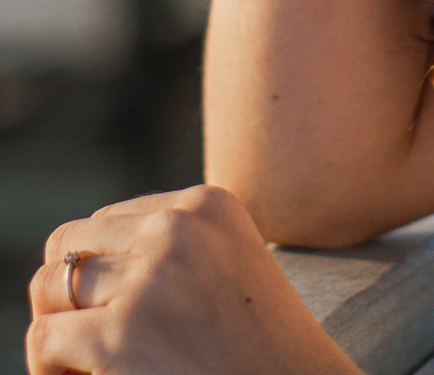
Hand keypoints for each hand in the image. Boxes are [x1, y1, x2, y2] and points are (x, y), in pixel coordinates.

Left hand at [27, 186, 359, 374]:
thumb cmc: (260, 353)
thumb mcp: (227, 270)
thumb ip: (172, 248)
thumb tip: (76, 264)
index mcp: (206, 204)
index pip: (107, 221)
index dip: (102, 276)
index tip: (122, 318)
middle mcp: (177, 229)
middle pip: (70, 245)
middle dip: (70, 296)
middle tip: (89, 343)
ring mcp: (150, 281)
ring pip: (48, 289)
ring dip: (58, 330)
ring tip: (85, 364)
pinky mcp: (122, 337)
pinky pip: (44, 339)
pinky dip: (49, 368)